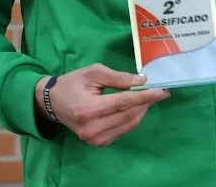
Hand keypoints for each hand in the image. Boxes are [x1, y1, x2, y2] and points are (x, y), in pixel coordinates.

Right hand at [35, 64, 168, 146]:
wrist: (53, 102)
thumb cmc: (73, 83)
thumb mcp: (93, 72)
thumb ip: (118, 77)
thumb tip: (142, 82)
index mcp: (87, 109)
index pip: (123, 102)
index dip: (144, 96)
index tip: (162, 90)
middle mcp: (91, 128)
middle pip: (128, 114)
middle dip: (147, 102)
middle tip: (160, 91)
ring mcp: (94, 139)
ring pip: (129, 124)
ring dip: (142, 110)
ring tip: (150, 97)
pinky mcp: (98, 143)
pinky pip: (123, 130)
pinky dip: (133, 118)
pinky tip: (136, 107)